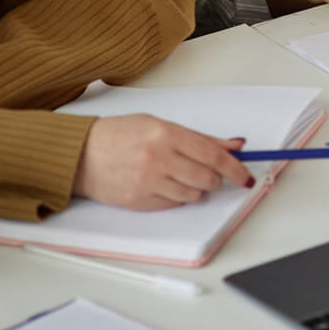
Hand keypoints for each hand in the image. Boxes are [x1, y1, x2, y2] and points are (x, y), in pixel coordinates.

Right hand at [73, 114, 253, 210]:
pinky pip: (174, 204)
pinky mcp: (139, 202)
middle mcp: (158, 159)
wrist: (82, 154)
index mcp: (167, 134)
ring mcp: (148, 183)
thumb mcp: (161, 125)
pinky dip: (177, 197)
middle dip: (215, 178)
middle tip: (209, 173)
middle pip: (207, 179)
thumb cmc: (122, 134)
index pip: (214, 156)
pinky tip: (163, 184)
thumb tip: (236, 145)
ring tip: (179, 175)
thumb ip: (201, 138)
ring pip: (193, 194)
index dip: (236, 169)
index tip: (246, 177)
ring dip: (196, 188)